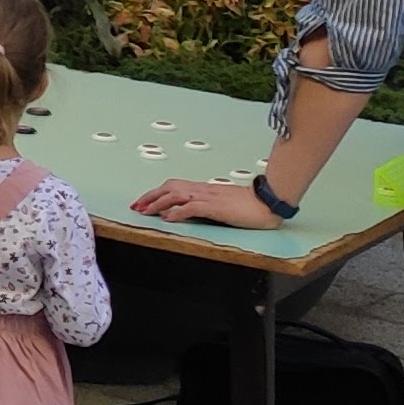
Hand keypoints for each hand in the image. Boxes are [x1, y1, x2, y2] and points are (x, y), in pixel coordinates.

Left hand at [135, 178, 281, 227]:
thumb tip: (191, 208)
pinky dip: (177, 212)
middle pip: (169, 187)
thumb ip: (207, 203)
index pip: (174, 186)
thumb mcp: (223, 202)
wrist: (267, 202)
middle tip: (136, 206)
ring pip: (176, 195)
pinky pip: (192, 208)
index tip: (143, 200)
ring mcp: (209, 197)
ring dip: (158, 203)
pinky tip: (168, 218)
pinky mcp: (216, 207)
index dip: (156, 192)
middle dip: (150, 196)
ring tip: (146, 211)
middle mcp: (203, 190)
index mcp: (204, 189)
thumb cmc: (249, 203)